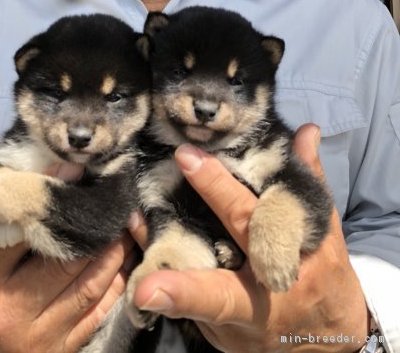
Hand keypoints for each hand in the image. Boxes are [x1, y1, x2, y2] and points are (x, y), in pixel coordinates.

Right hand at [0, 163, 133, 351]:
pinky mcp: (58, 352)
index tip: (78, 173)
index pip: (27, 231)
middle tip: (115, 200)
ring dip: (116, 251)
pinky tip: (124, 257)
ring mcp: (36, 338)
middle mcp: (9, 314)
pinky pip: (99, 311)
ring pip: (91, 285)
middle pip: (68, 260)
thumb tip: (66, 170)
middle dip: (97, 227)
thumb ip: (15, 207)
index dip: (55, 200)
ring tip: (126, 224)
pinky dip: (116, 281)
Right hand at [129, 124, 368, 351]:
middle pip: (245, 226)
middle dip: (217, 189)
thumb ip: (185, 288)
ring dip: (268, 170)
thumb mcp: (224, 328)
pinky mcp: (328, 240)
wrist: (329, 338)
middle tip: (187, 158)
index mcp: (246, 307)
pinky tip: (306, 137)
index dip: (179, 292)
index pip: (211, 297)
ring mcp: (307, 257)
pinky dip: (308, 166)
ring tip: (260, 137)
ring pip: (285, 207)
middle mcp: (276, 279)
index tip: (147, 288)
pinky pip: (316, 197)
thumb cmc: (262, 330)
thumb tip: (140, 226)